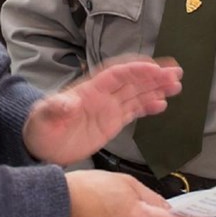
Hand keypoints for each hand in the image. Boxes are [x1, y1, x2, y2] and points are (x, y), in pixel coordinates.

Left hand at [24, 57, 181, 165]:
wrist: (39, 147)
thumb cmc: (39, 129)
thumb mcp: (43, 118)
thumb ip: (56, 109)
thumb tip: (67, 103)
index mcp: (88, 91)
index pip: (116, 76)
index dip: (135, 71)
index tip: (155, 69)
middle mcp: (101, 96)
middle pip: (132, 81)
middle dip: (153, 76)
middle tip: (176, 74)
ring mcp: (107, 109)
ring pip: (136, 94)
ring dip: (155, 88)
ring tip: (176, 85)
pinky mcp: (110, 122)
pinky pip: (133, 111)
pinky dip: (148, 106)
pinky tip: (162, 104)